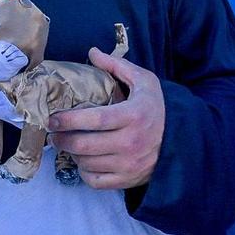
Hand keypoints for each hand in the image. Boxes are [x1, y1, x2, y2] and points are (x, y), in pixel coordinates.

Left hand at [48, 49, 165, 190]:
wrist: (181, 138)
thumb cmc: (157, 107)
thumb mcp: (143, 81)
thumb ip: (117, 66)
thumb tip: (92, 52)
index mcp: (133, 115)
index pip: (95, 120)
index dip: (69, 120)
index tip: (53, 118)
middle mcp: (131, 142)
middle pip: (84, 145)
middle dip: (62, 140)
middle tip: (54, 133)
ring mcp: (129, 164)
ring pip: (87, 164)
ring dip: (72, 155)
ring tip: (68, 145)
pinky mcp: (128, 179)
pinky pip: (96, 182)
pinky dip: (84, 173)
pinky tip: (84, 161)